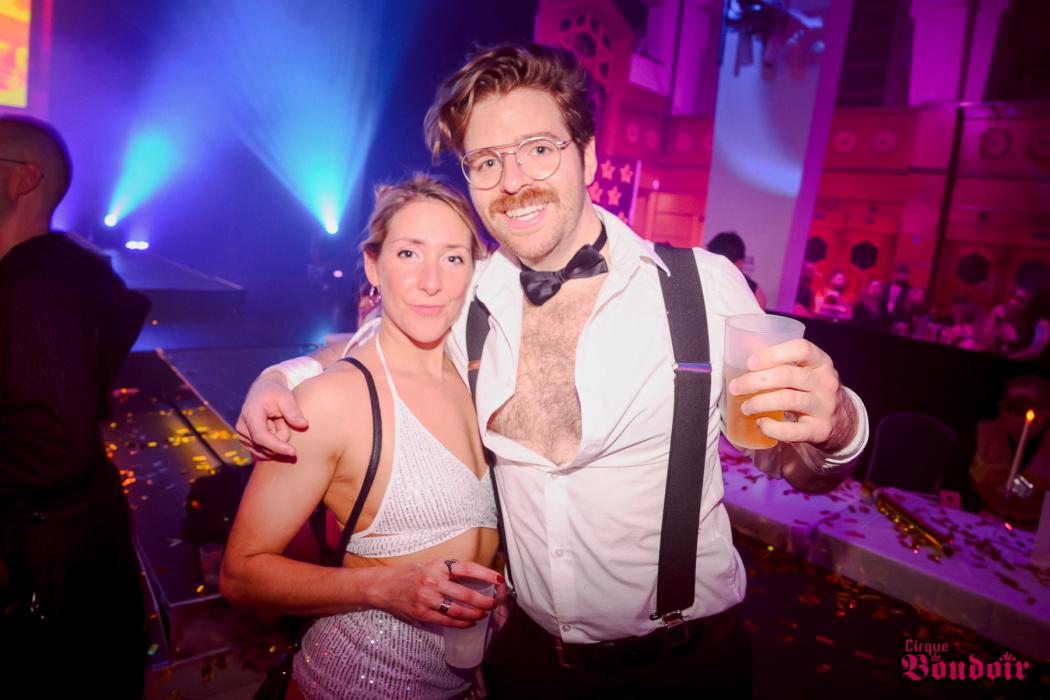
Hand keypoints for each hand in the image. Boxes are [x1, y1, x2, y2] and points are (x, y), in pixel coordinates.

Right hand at [235, 371, 307, 458]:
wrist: (263, 391)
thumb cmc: (276, 392)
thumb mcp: (286, 397)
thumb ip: (293, 412)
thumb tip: (304, 425)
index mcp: (250, 414)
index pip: (261, 437)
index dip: (277, 446)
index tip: (293, 452)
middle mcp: (242, 427)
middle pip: (267, 445)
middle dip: (281, 436)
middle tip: (282, 418)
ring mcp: (242, 436)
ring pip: (267, 450)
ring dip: (277, 439)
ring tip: (276, 421)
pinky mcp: (247, 443)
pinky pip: (265, 452)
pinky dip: (273, 443)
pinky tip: (273, 428)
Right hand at [368, 559, 502, 628]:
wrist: (383, 586)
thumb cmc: (410, 575)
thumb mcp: (430, 566)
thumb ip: (449, 572)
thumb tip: (476, 579)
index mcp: (438, 565)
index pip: (467, 568)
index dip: (485, 574)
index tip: (499, 580)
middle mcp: (433, 581)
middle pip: (465, 593)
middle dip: (483, 601)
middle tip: (493, 603)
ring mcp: (427, 598)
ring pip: (457, 610)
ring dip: (474, 614)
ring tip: (483, 614)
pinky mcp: (422, 613)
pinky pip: (446, 621)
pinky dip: (461, 623)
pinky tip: (469, 623)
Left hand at [728, 338, 855, 452]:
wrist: (842, 421)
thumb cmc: (811, 390)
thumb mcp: (806, 371)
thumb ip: (782, 362)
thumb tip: (741, 350)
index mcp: (821, 362)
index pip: (801, 348)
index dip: (772, 354)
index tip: (750, 363)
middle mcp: (826, 382)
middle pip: (787, 375)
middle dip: (755, 381)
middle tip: (736, 387)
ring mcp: (825, 407)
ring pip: (787, 400)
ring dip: (759, 402)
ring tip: (745, 407)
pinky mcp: (820, 430)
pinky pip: (792, 430)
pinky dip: (772, 427)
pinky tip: (761, 423)